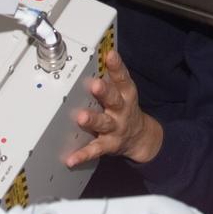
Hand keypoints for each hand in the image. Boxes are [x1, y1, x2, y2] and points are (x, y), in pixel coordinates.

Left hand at [65, 50, 162, 166]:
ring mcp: (116, 128)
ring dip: (92, 120)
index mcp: (126, 94)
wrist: (140, 137)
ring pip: (103, 123)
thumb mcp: (124, 91)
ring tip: (81, 117)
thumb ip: (112, 76)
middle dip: (104, 92)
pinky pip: (95, 149)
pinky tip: (71, 158)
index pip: (122, 78)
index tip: (110, 55)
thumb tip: (99, 55)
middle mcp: (122, 110)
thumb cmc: (125, 108)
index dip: (117, 66)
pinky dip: (83, 155)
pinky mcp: (109, 144)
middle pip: (114, 100)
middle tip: (95, 85)